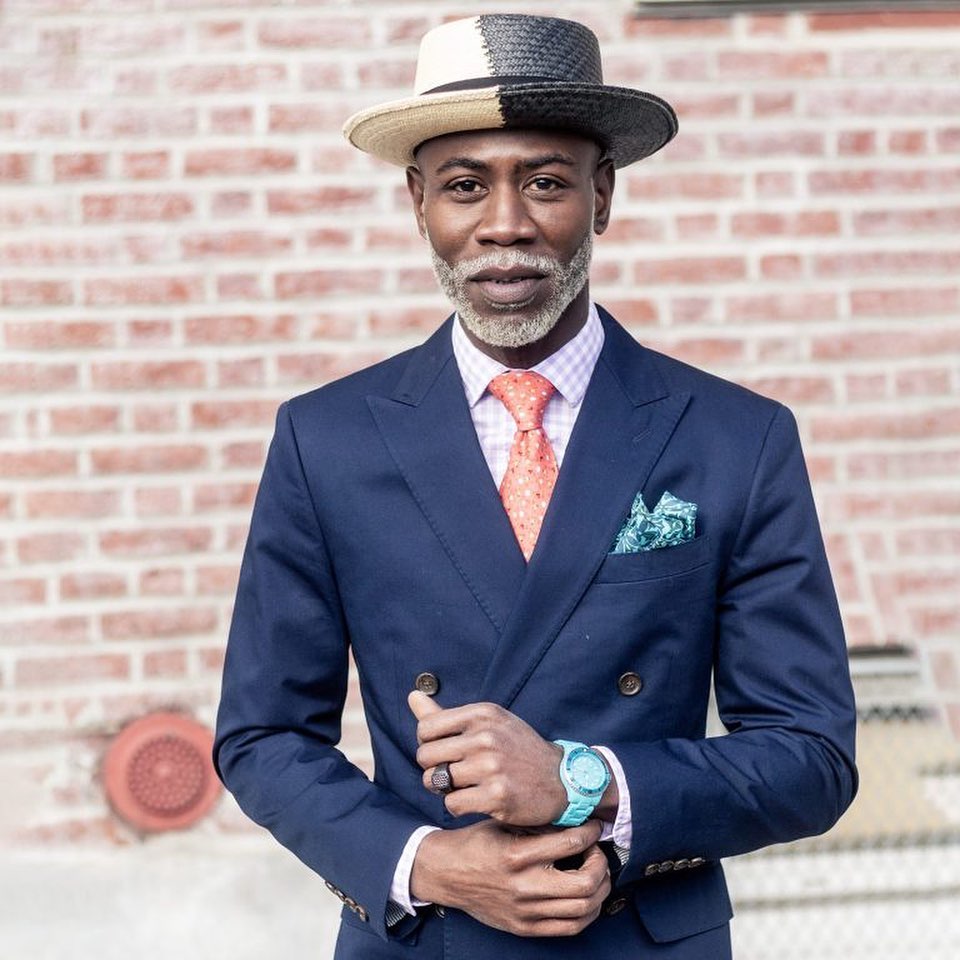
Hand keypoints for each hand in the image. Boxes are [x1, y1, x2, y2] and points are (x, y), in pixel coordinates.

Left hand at [409, 691, 565, 825]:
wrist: (562, 779)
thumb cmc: (517, 749)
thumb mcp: (488, 723)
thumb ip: (445, 715)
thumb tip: (411, 696)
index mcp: (482, 714)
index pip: (426, 728)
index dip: (428, 744)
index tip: (444, 751)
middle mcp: (486, 737)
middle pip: (425, 756)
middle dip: (433, 768)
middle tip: (451, 773)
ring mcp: (491, 767)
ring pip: (436, 782)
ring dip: (445, 789)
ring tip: (465, 785)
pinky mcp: (496, 796)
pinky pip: (452, 804)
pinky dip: (458, 806)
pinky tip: (476, 800)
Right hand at [410, 818, 610, 936]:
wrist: (446, 874)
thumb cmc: (476, 843)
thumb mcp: (504, 823)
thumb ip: (538, 825)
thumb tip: (575, 820)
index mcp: (517, 855)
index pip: (571, 843)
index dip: (591, 832)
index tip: (594, 826)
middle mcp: (523, 886)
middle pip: (586, 884)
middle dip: (601, 864)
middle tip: (596, 852)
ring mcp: (525, 912)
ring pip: (584, 909)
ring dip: (599, 889)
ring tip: (594, 873)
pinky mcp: (525, 928)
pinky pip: (570, 927)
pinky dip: (587, 912)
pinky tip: (585, 896)